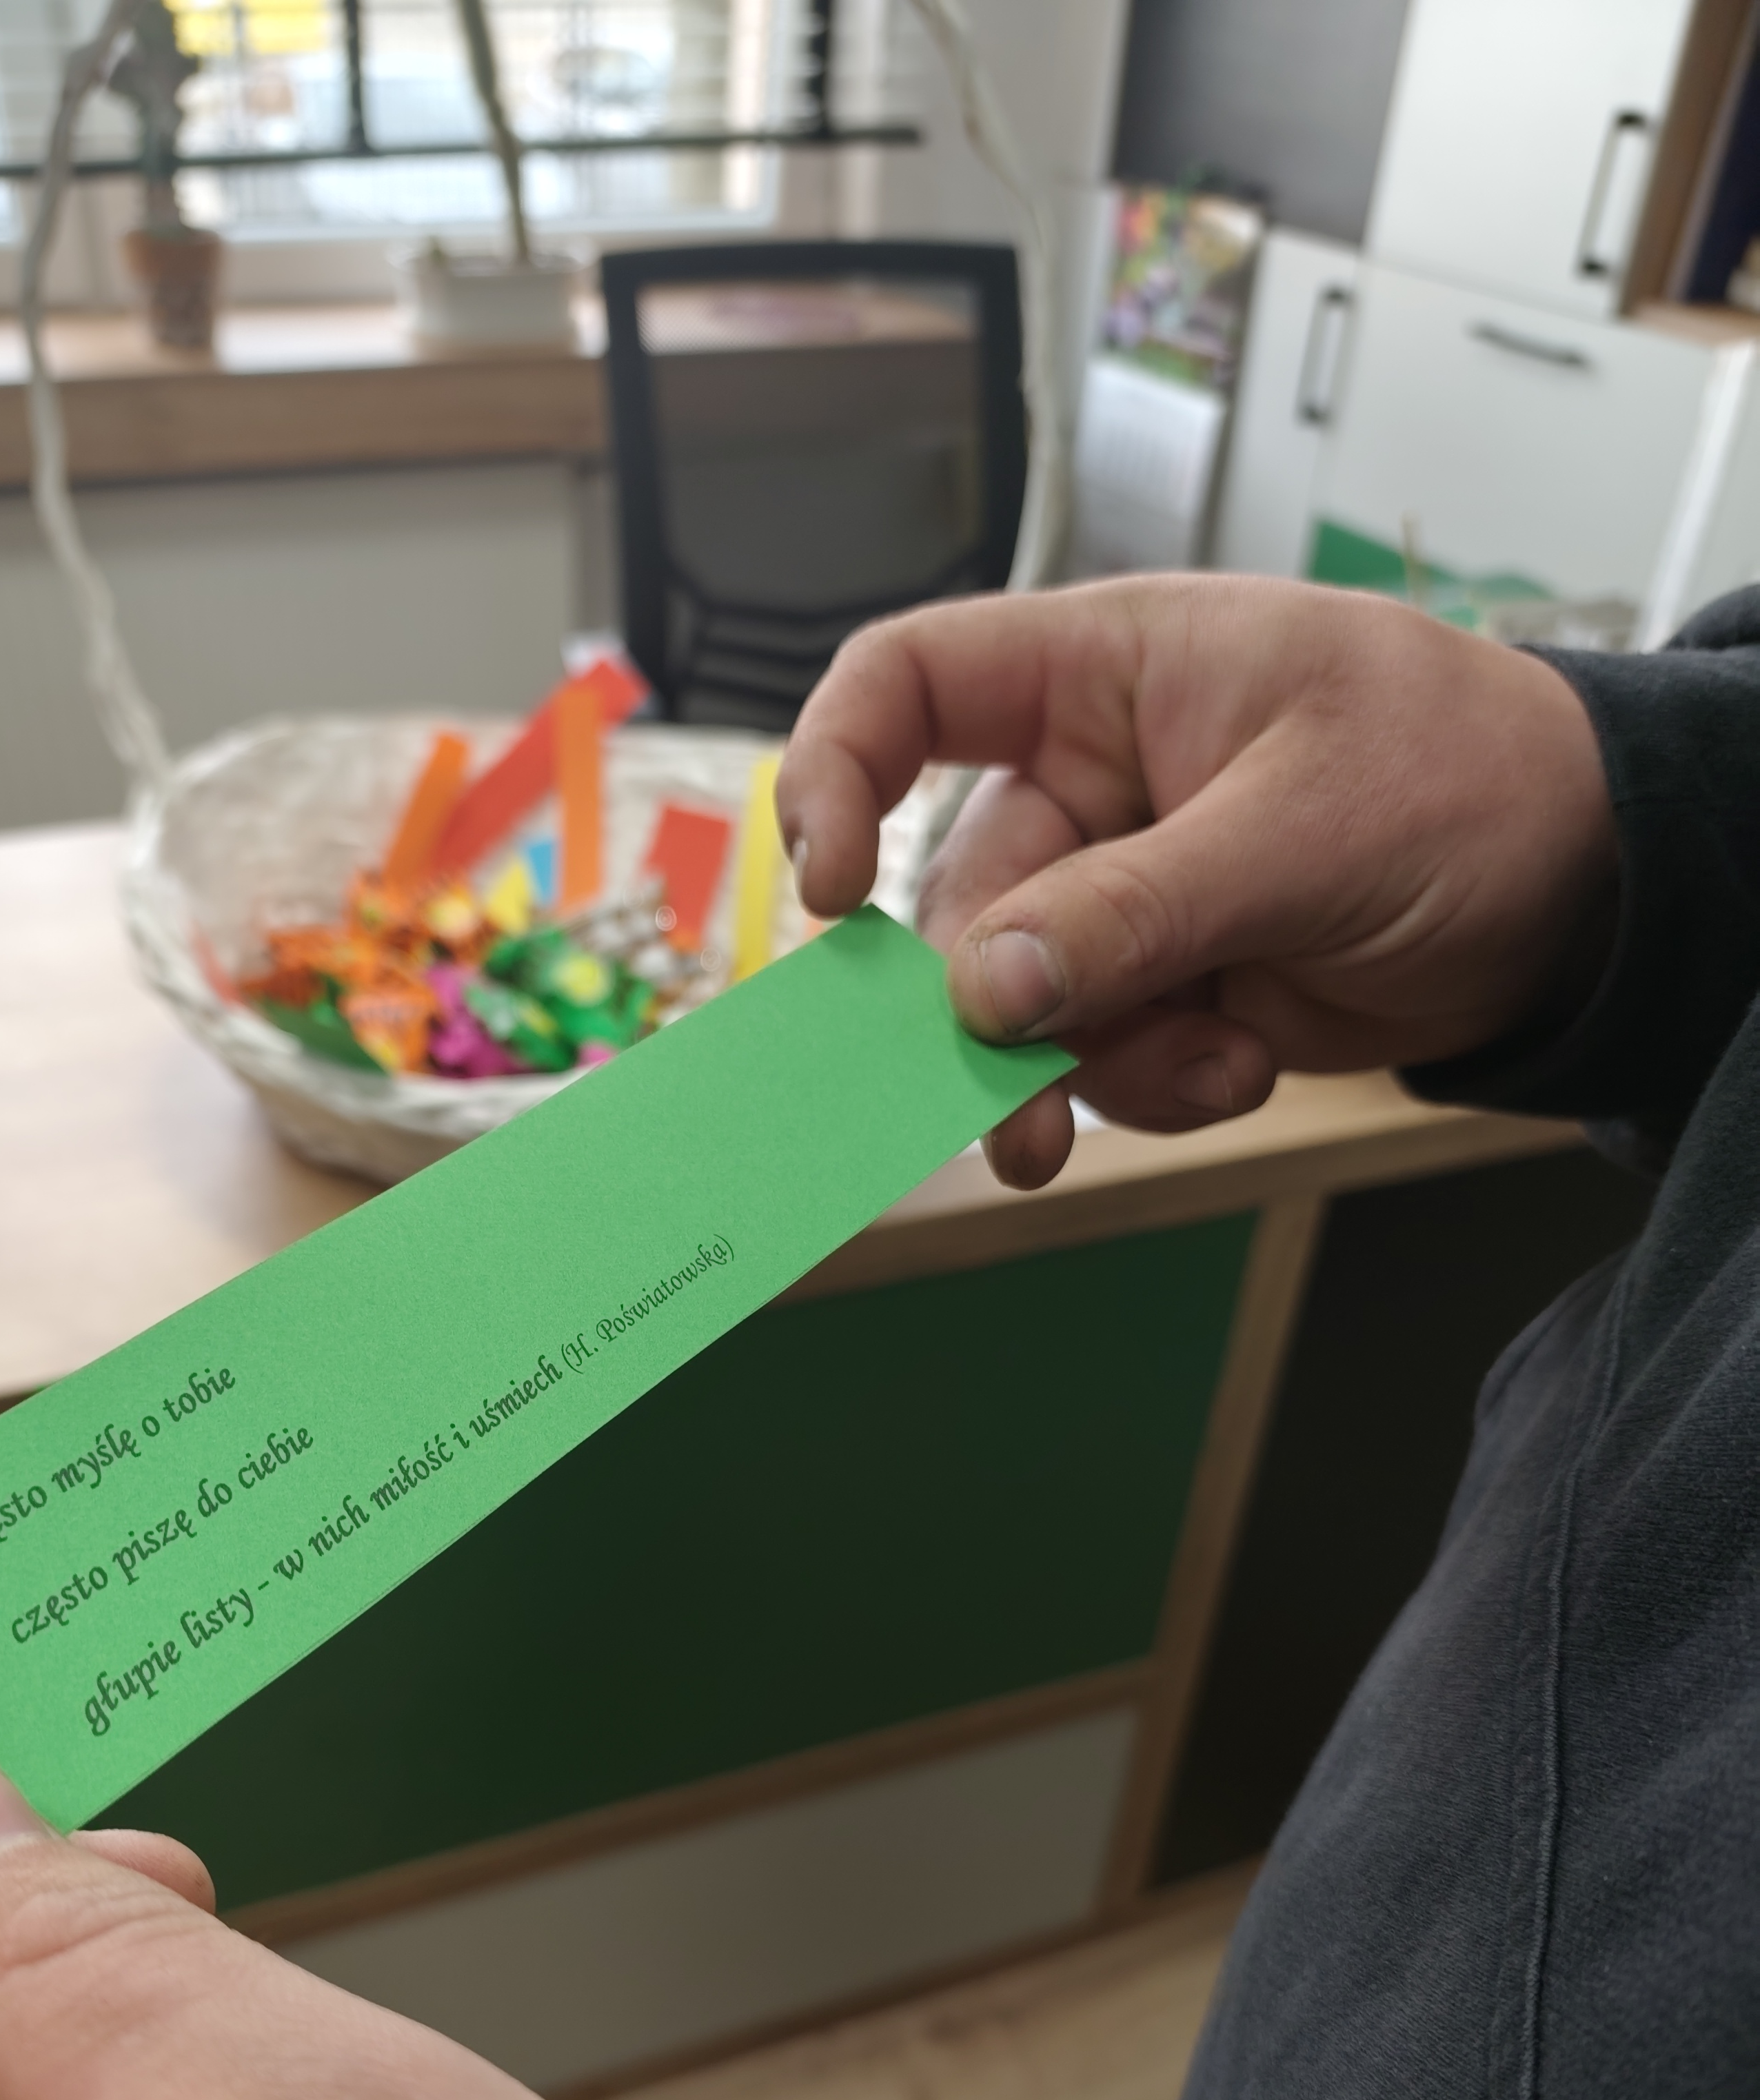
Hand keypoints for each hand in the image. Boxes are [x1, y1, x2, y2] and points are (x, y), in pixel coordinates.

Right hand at [778, 576, 1620, 1187]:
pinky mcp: (1170, 984)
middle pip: (960, 902)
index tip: (828, 890)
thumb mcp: (1303, 831)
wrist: (1588, 887)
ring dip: (1088, 1066)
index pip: (912, 684)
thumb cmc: (1471, 779)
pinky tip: (1246, 1062)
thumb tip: (983, 994)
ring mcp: (1129, 892)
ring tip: (1207, 1067)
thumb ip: (1135, 911)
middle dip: (991, 1011)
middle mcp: (1097, 782)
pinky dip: (1155, 1084)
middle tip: (1017, 1110)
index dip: (836, 771)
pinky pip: (1101, 1057)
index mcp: (1111, 672)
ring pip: (1025, 1004)